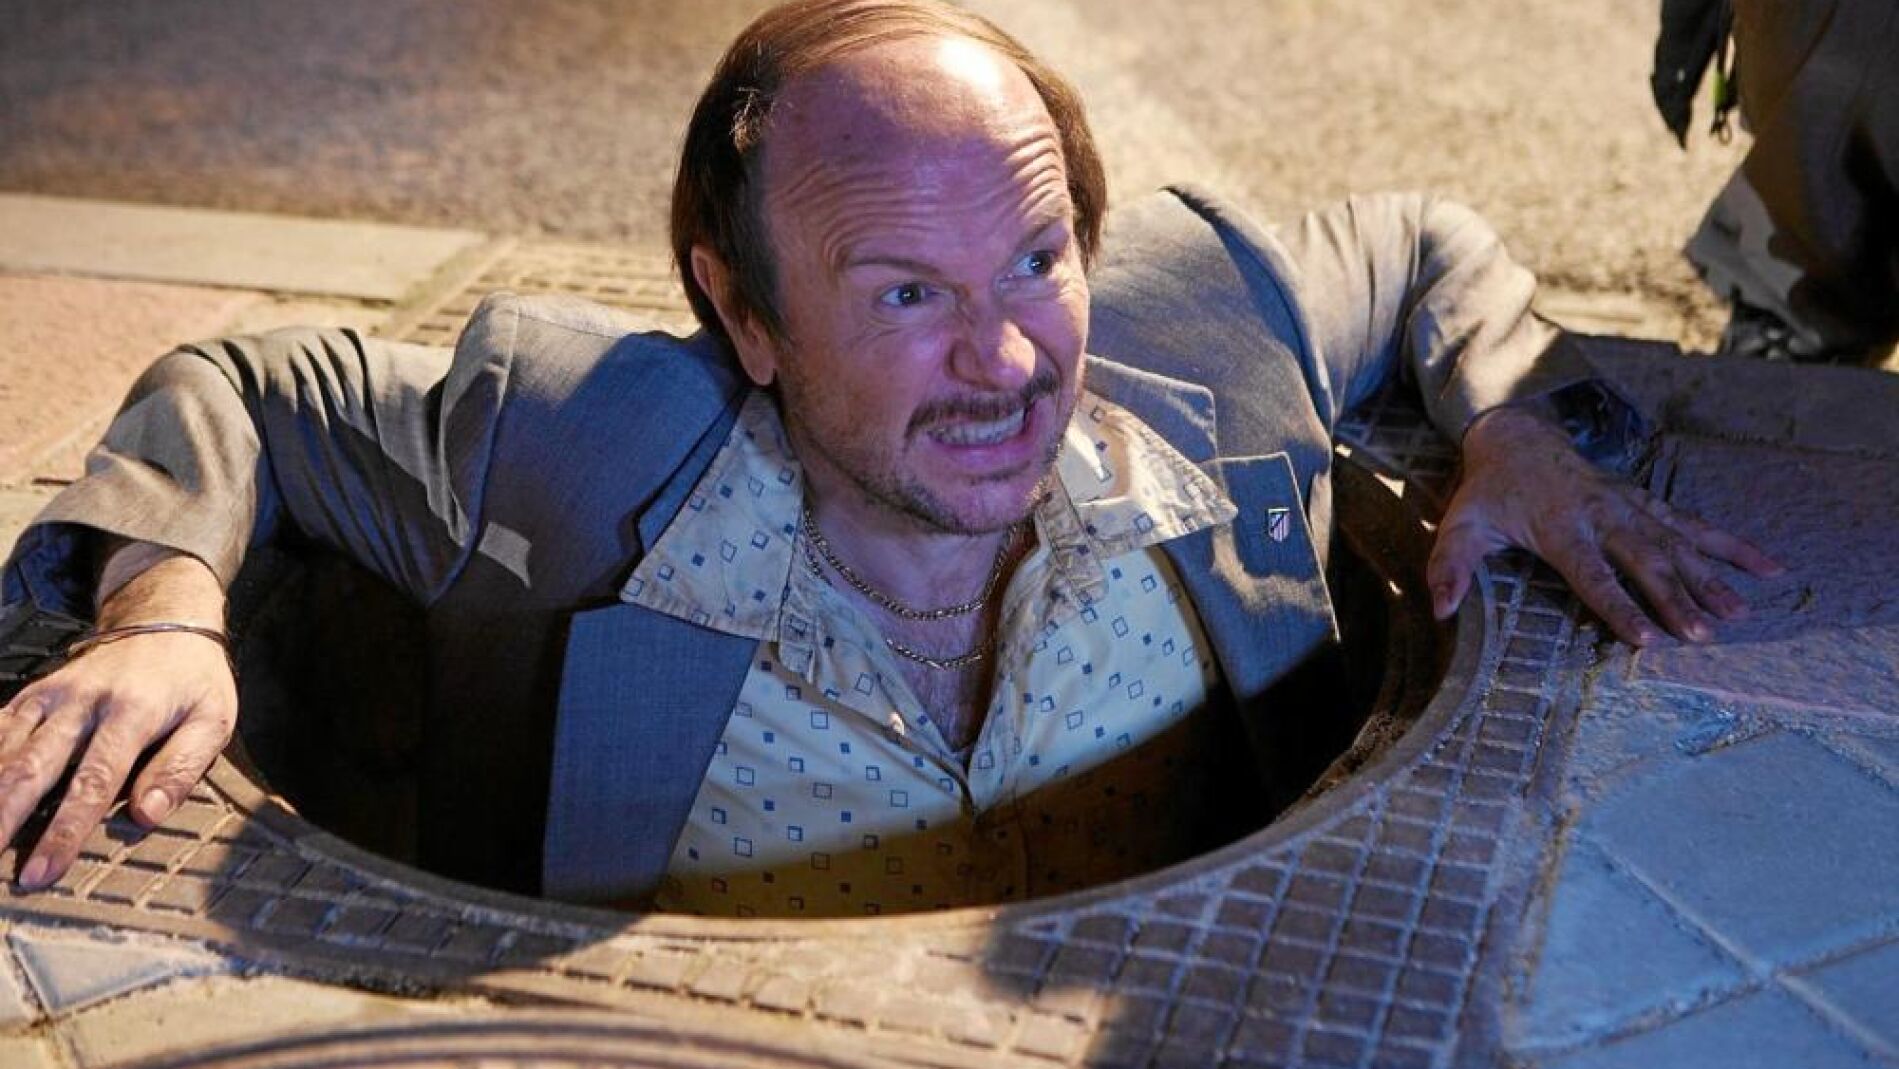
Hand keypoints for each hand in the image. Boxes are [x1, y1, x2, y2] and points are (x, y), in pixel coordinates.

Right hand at [0, 550, 233, 889]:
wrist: (166, 621)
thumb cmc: (193, 682)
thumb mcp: (212, 720)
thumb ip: (180, 767)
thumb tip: (146, 816)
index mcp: (134, 712)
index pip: (94, 781)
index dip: (64, 831)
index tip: (41, 872)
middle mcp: (84, 702)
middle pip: (34, 768)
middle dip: (4, 821)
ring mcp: (53, 696)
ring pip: (6, 751)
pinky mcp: (33, 694)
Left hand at [1426, 404, 1783, 645]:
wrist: (1517, 437)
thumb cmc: (1489, 491)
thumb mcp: (1460, 525)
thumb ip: (1449, 567)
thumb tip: (1440, 609)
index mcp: (1560, 526)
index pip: (1593, 573)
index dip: (1619, 605)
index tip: (1646, 638)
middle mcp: (1603, 515)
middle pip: (1645, 560)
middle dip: (1676, 597)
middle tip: (1704, 634)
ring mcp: (1630, 506)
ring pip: (1677, 544)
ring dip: (1710, 578)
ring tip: (1739, 613)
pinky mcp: (1647, 502)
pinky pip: (1695, 525)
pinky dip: (1732, 546)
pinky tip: (1767, 568)